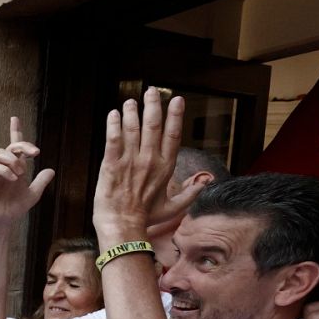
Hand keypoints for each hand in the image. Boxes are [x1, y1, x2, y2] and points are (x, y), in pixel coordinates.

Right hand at [0, 117, 52, 228]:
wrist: (2, 223)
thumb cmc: (13, 209)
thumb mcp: (32, 195)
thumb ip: (40, 182)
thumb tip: (51, 170)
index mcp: (14, 167)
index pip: (14, 146)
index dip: (15, 131)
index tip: (15, 118)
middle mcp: (3, 167)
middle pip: (10, 147)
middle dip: (23, 146)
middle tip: (35, 154)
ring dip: (13, 161)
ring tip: (21, 173)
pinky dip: (4, 171)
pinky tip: (13, 178)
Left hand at [93, 88, 197, 238]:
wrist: (123, 227)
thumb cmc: (146, 219)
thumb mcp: (174, 208)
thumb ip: (191, 193)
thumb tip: (207, 181)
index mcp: (165, 168)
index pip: (173, 135)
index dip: (175, 116)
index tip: (177, 100)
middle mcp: (150, 160)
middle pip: (153, 126)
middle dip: (153, 106)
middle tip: (151, 91)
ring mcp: (130, 162)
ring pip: (133, 129)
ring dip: (131, 112)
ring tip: (130, 102)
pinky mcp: (111, 165)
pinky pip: (113, 140)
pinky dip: (113, 125)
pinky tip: (113, 114)